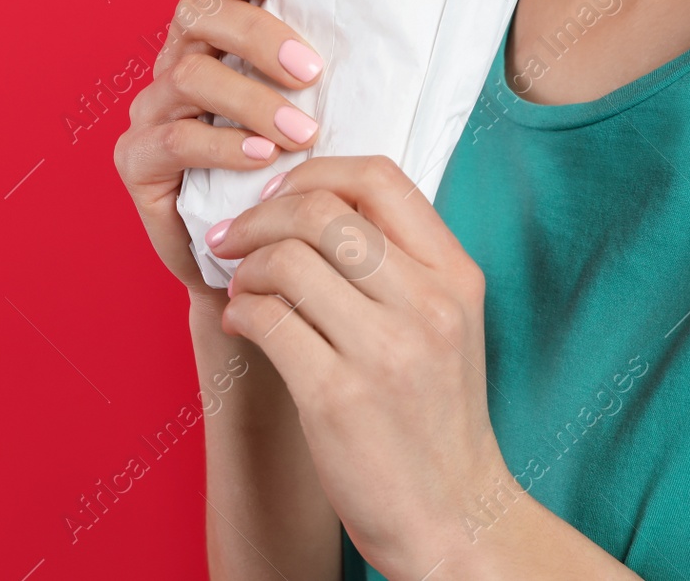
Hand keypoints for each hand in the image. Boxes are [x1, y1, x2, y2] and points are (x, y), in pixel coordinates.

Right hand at [113, 0, 326, 300]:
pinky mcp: (136, 162)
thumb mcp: (308, 113)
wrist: (250, 264)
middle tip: (310, 71)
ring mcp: (150, 112)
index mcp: (209, 40)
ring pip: (189, 75)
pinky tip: (262, 157)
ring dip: (251, 98)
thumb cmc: (288, 179)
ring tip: (302, 131)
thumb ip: (318, 73)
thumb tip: (386, 31)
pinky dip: (223, 145)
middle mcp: (173, 65)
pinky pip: (174, 141)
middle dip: (256, 35)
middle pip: (195, 15)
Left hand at [208, 154, 514, 578]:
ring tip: (243, 287)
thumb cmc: (435, 414)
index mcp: (455, 275)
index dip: (314, 173)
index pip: (378, 176)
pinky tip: (246, 324)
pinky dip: (241, 311)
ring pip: (286, 259)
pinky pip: (266, 318)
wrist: (452, 516)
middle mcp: (427, 304)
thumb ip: (398, 260)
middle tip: (233, 238)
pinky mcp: (337, 395)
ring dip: (246, 266)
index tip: (279, 197)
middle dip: (260, 216)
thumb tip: (312, 200)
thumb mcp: (444, 321)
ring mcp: (385, 350)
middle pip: (321, 210)